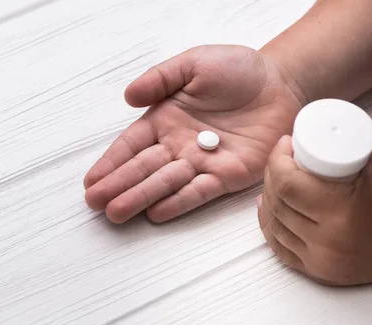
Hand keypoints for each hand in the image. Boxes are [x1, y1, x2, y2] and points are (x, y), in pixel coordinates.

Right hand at [84, 45, 304, 222]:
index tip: (91, 181)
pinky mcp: (228, 175)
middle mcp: (178, 145)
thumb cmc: (237, 70)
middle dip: (118, 186)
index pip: (131, 145)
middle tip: (96, 203)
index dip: (110, 163)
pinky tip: (156, 213)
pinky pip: (200, 191)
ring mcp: (202, 162)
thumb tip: (128, 97)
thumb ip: (160, 79)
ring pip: (166, 183)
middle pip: (143, 168)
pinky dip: (179, 202)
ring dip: (141, 198)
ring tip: (117, 213)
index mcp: (165, 119)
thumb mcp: (193, 64)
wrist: (280, 83)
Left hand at [257, 132, 371, 285]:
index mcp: (342, 211)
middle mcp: (328, 242)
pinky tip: (270, 210)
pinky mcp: (320, 272)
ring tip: (276, 180)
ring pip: (275, 225)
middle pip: (278, 203)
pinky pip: (281, 248)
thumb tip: (313, 130)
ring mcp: (322, 260)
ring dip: (269, 199)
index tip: (285, 146)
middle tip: (281, 160)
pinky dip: (271, 227)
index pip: (287, 184)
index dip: (277, 160)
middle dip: (272, 175)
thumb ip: (350, 136)